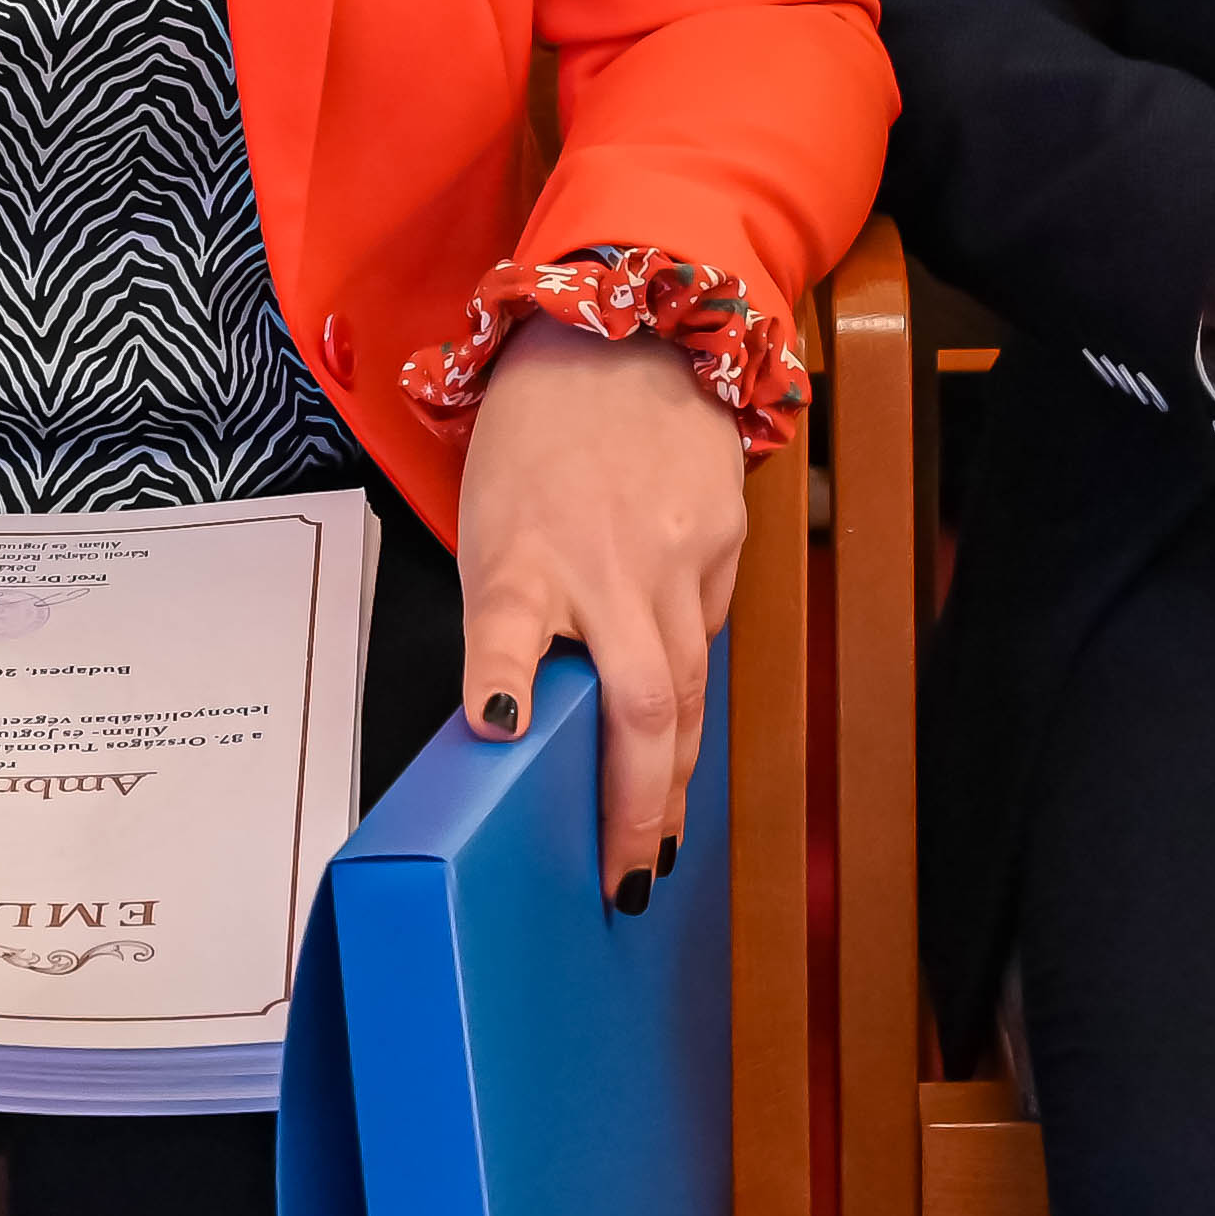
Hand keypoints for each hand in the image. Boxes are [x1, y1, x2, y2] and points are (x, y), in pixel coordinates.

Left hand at [451, 322, 747, 899]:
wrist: (622, 337)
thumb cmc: (535, 444)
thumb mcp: (489, 524)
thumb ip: (507, 618)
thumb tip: (523, 725)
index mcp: (521, 552)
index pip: (504, 619)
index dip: (502, 673)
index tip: (497, 721)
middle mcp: (604, 559)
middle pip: (638, 698)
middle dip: (638, 804)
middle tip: (628, 878)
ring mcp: (678, 552)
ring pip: (685, 686)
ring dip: (674, 776)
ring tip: (658, 843)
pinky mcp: (725, 541)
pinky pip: (707, 632)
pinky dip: (687, 685)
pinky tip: (674, 721)